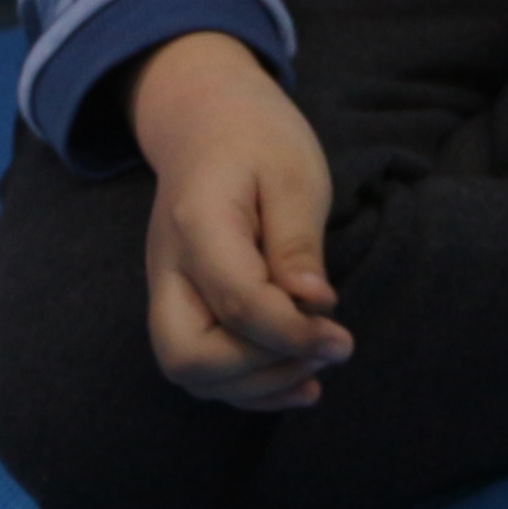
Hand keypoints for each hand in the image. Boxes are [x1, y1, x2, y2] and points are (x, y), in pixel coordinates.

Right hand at [132, 30, 347, 410]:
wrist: (206, 123)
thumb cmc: (257, 140)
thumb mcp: (293, 173)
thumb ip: (298, 242)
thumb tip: (314, 306)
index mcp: (198, 225)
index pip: (237, 303)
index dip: (291, 334)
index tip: (340, 338)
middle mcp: (168, 269)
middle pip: (187, 356)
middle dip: (260, 370)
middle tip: (325, 349)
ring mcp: (167, 291)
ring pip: (188, 372)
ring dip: (256, 386)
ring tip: (318, 369)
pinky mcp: (181, 305)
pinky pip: (198, 365)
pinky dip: (244, 384)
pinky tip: (296, 380)